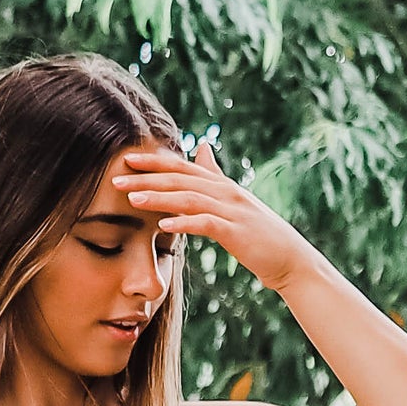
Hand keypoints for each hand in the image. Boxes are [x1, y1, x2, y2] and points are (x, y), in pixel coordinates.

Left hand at [116, 140, 314, 295]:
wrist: (290, 259)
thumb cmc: (259, 234)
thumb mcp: (234, 199)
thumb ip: (214, 174)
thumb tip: (202, 146)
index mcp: (221, 185)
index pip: (182, 167)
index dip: (154, 162)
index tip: (126, 160)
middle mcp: (225, 192)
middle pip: (181, 179)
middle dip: (147, 177)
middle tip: (116, 178)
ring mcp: (232, 210)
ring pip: (190, 198)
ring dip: (159, 197)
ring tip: (132, 199)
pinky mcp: (236, 232)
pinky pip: (206, 224)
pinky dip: (185, 223)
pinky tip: (164, 226)